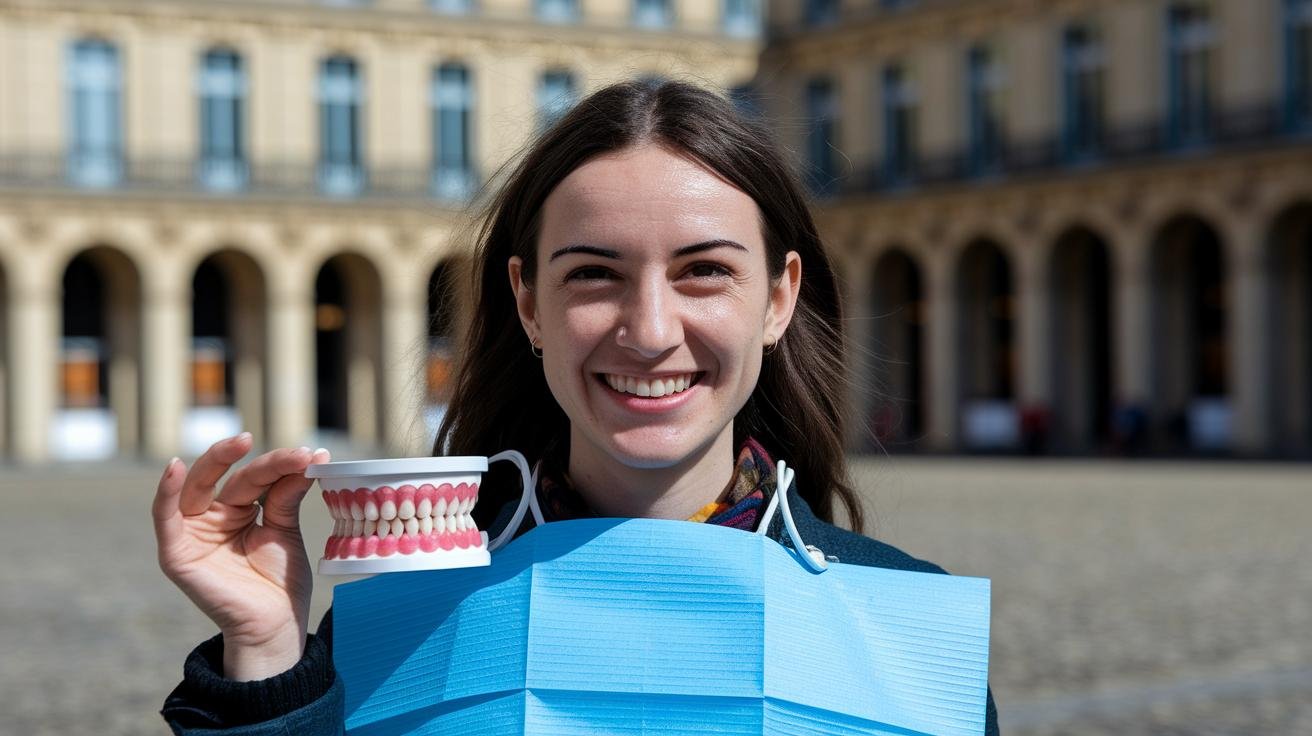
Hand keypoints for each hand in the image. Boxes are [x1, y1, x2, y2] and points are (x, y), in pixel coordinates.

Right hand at [152, 432, 329, 680]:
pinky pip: (165, 517)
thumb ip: (287, 494)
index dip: (280, 464)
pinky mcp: (176, 553)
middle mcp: (213, 517)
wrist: (275, 624)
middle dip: (244, 456)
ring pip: (196, 487)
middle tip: (264, 438)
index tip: (312, 454)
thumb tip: (310, 454)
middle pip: (224, 477)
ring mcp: (192, 533)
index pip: (255, 477)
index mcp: (240, 510)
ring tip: (239, 442)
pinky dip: (165, 492)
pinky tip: (173, 468)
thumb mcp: (286, 530)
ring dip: (215, 462)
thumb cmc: (280, 581)